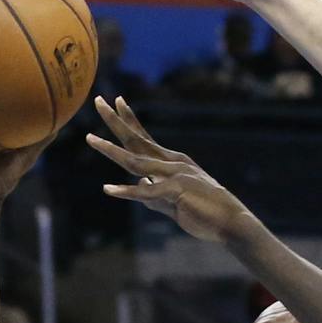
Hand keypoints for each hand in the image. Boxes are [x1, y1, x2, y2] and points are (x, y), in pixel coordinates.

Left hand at [89, 96, 245, 242]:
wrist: (231, 222)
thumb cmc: (206, 212)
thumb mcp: (175, 202)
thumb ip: (155, 195)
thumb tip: (140, 186)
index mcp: (173, 162)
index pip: (145, 137)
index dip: (129, 120)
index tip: (116, 101)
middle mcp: (172, 163)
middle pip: (137, 139)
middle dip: (116, 121)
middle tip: (98, 101)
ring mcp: (174, 175)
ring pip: (136, 161)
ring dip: (111, 150)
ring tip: (90, 139)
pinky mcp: (175, 191)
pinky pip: (145, 192)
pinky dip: (126, 191)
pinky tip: (108, 189)